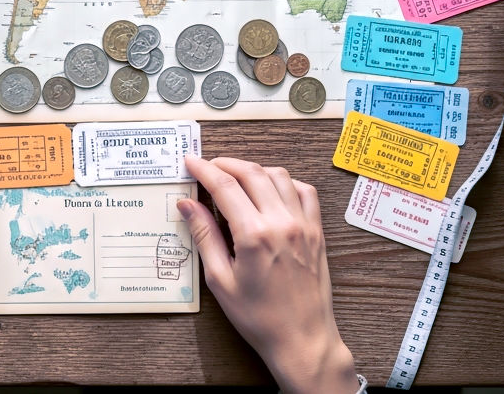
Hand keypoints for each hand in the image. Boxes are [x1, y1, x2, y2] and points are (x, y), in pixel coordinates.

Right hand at [179, 155, 357, 393]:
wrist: (302, 340)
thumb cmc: (259, 317)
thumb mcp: (220, 280)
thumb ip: (204, 236)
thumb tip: (187, 205)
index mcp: (254, 235)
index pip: (224, 186)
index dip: (203, 169)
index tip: (190, 162)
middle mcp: (281, 223)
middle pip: (251, 172)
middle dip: (225, 164)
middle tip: (207, 167)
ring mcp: (303, 225)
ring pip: (279, 175)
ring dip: (254, 169)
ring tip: (235, 177)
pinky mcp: (316, 232)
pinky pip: (304, 191)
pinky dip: (285, 182)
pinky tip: (270, 190)